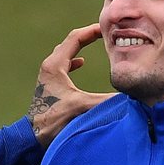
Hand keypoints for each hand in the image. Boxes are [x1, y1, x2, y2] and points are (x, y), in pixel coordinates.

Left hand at [27, 24, 113, 145]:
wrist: (33, 136)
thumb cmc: (53, 121)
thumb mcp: (81, 107)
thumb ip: (105, 99)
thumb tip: (130, 95)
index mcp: (55, 65)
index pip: (75, 38)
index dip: (92, 31)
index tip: (107, 28)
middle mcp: (50, 66)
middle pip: (70, 42)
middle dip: (88, 36)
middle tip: (105, 32)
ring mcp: (48, 74)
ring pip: (65, 52)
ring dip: (80, 46)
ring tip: (96, 43)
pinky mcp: (50, 83)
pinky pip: (63, 64)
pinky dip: (74, 60)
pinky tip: (81, 63)